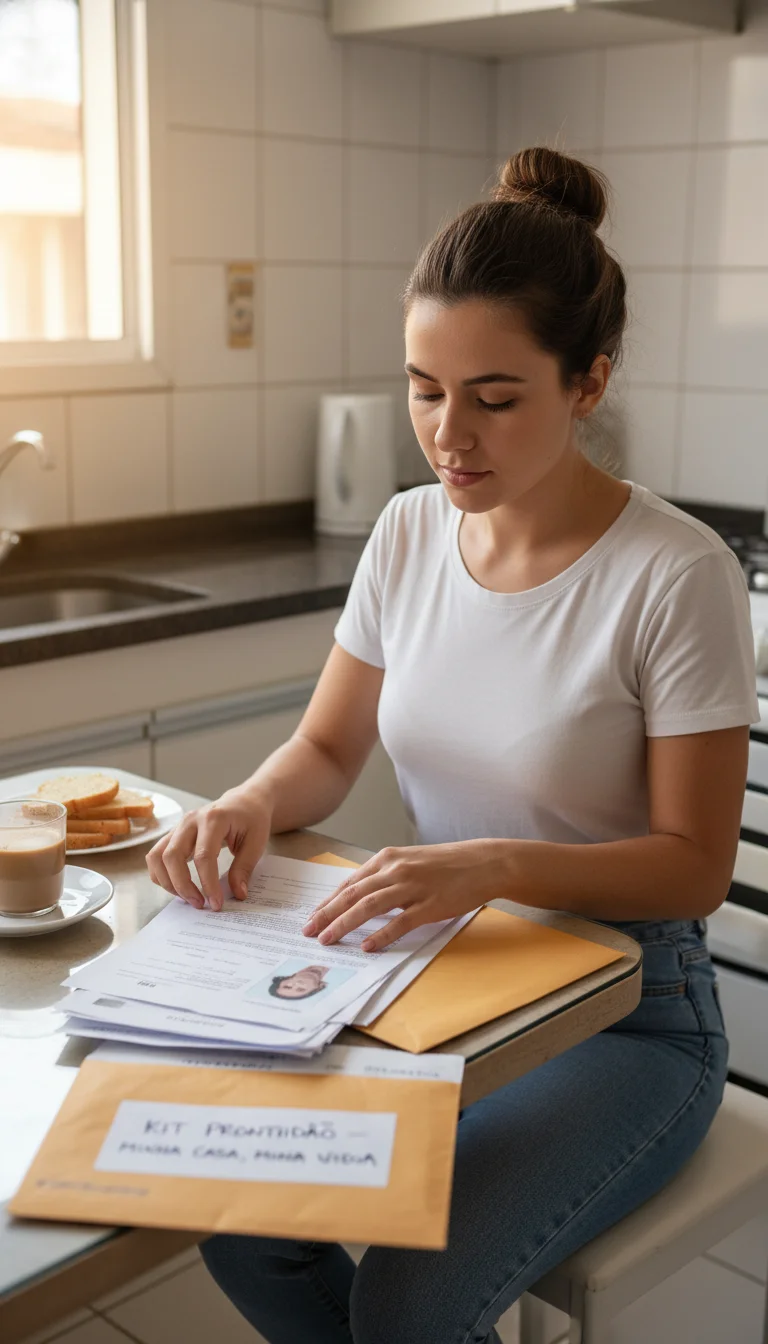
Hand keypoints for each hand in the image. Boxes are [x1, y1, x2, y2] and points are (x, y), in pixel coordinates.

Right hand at [146, 786, 271, 910]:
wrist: (243, 802)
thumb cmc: (251, 819)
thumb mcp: (257, 842)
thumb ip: (244, 868)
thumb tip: (237, 894)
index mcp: (214, 819)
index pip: (204, 856)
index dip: (208, 883)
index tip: (216, 903)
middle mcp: (190, 820)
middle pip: (172, 856)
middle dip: (182, 886)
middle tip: (200, 904)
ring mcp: (178, 826)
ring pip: (157, 857)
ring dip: (168, 883)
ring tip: (188, 898)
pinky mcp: (172, 834)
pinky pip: (155, 856)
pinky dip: (161, 875)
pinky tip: (178, 887)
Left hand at [302, 840, 510, 951]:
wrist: (484, 863)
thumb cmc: (447, 864)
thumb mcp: (410, 861)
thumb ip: (385, 876)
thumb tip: (360, 897)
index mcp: (388, 858)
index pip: (350, 882)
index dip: (329, 901)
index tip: (313, 916)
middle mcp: (396, 870)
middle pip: (353, 894)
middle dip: (327, 914)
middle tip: (309, 931)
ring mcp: (413, 887)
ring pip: (369, 906)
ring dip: (345, 924)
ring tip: (328, 939)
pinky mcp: (430, 905)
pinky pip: (400, 922)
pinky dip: (381, 934)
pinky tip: (367, 946)